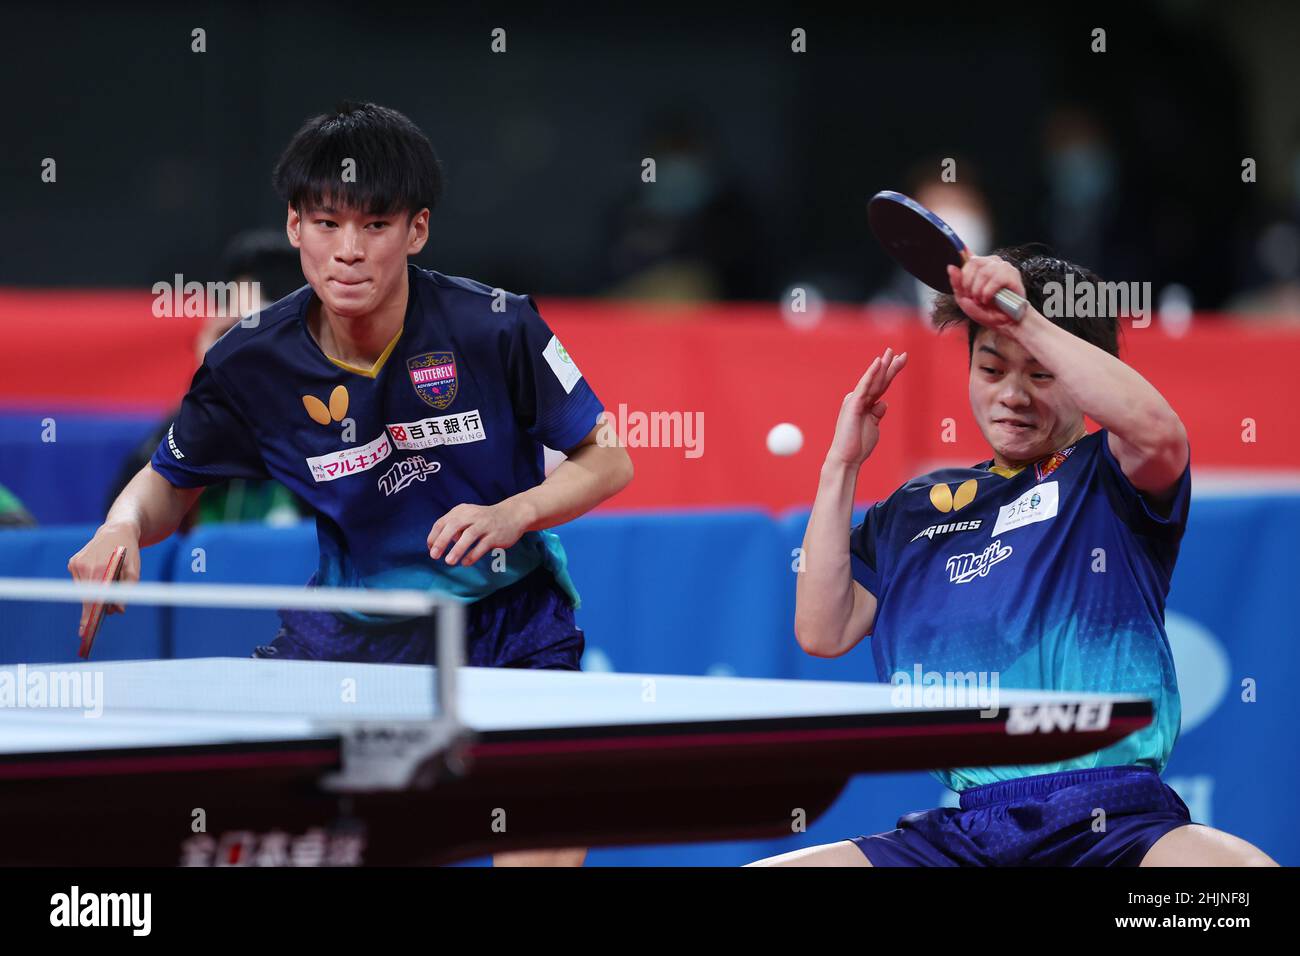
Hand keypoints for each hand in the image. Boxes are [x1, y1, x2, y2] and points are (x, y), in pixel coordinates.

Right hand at [67, 522, 140, 630]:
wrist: (117, 530)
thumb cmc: (128, 552)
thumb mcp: (134, 570)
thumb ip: (126, 590)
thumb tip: (117, 610)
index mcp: (100, 569)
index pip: (93, 598)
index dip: (89, 616)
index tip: (86, 630)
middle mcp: (84, 566)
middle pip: (86, 596)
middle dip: (94, 607)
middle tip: (95, 621)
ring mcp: (76, 563)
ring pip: (83, 589)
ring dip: (93, 594)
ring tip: (105, 592)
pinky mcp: (73, 561)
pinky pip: (80, 580)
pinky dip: (89, 584)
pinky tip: (99, 577)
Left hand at [427, 501, 531, 566]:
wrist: (513, 515)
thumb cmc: (484, 520)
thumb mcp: (467, 517)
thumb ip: (453, 528)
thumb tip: (438, 545)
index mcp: (462, 511)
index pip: (442, 522)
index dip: (434, 537)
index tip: (431, 550)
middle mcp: (472, 515)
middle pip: (454, 526)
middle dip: (442, 541)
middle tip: (434, 556)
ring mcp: (485, 525)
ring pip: (469, 535)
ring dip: (457, 549)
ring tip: (449, 562)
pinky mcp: (495, 535)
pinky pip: (482, 546)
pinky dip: (472, 555)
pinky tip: (465, 563)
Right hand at [826, 348, 906, 467]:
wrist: (847, 457)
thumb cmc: (858, 445)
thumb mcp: (873, 426)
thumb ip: (877, 414)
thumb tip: (882, 403)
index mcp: (864, 404)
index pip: (880, 386)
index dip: (890, 373)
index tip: (900, 360)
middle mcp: (859, 399)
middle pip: (878, 380)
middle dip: (889, 365)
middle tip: (901, 353)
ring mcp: (855, 400)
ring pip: (873, 380)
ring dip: (882, 366)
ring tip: (891, 353)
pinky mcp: (853, 404)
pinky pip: (865, 386)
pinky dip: (871, 374)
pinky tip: (878, 363)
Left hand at [947, 257, 1026, 328]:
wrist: (1006, 323)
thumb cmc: (987, 310)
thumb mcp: (965, 300)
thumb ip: (957, 284)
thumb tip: (950, 267)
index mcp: (981, 265)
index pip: (967, 260)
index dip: (963, 277)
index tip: (965, 292)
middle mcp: (993, 262)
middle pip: (974, 263)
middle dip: (969, 284)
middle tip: (973, 298)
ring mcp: (1004, 267)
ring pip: (984, 272)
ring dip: (978, 290)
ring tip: (982, 300)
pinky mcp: (1013, 275)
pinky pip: (997, 279)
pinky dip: (989, 292)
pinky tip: (989, 299)